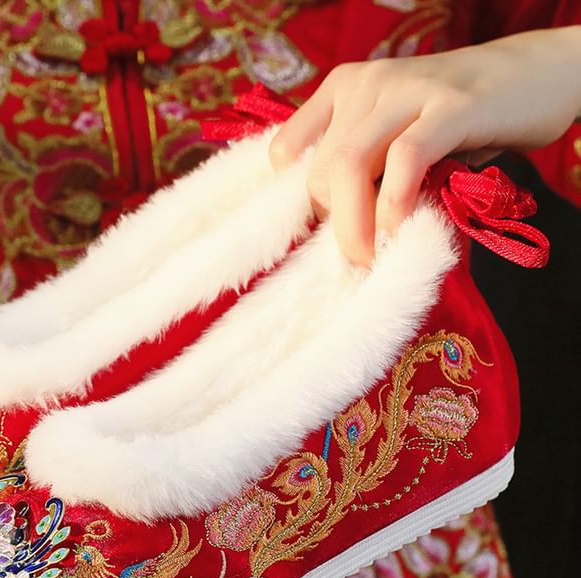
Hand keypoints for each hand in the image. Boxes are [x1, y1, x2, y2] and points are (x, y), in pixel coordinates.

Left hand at [269, 26, 580, 265]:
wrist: (534, 75)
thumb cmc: (455, 121)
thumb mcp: (393, 136)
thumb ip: (361, 167)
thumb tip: (330, 232)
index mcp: (343, 90)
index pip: (286, 152)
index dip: (297, 202)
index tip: (321, 233)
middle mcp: (367, 84)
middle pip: (320, 170)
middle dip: (332, 225)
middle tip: (357, 255)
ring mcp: (407, 90)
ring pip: (350, 165)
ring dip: (354, 226)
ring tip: (369, 258)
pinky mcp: (451, 106)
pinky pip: (405, 159)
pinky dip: (395, 203)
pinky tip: (400, 229)